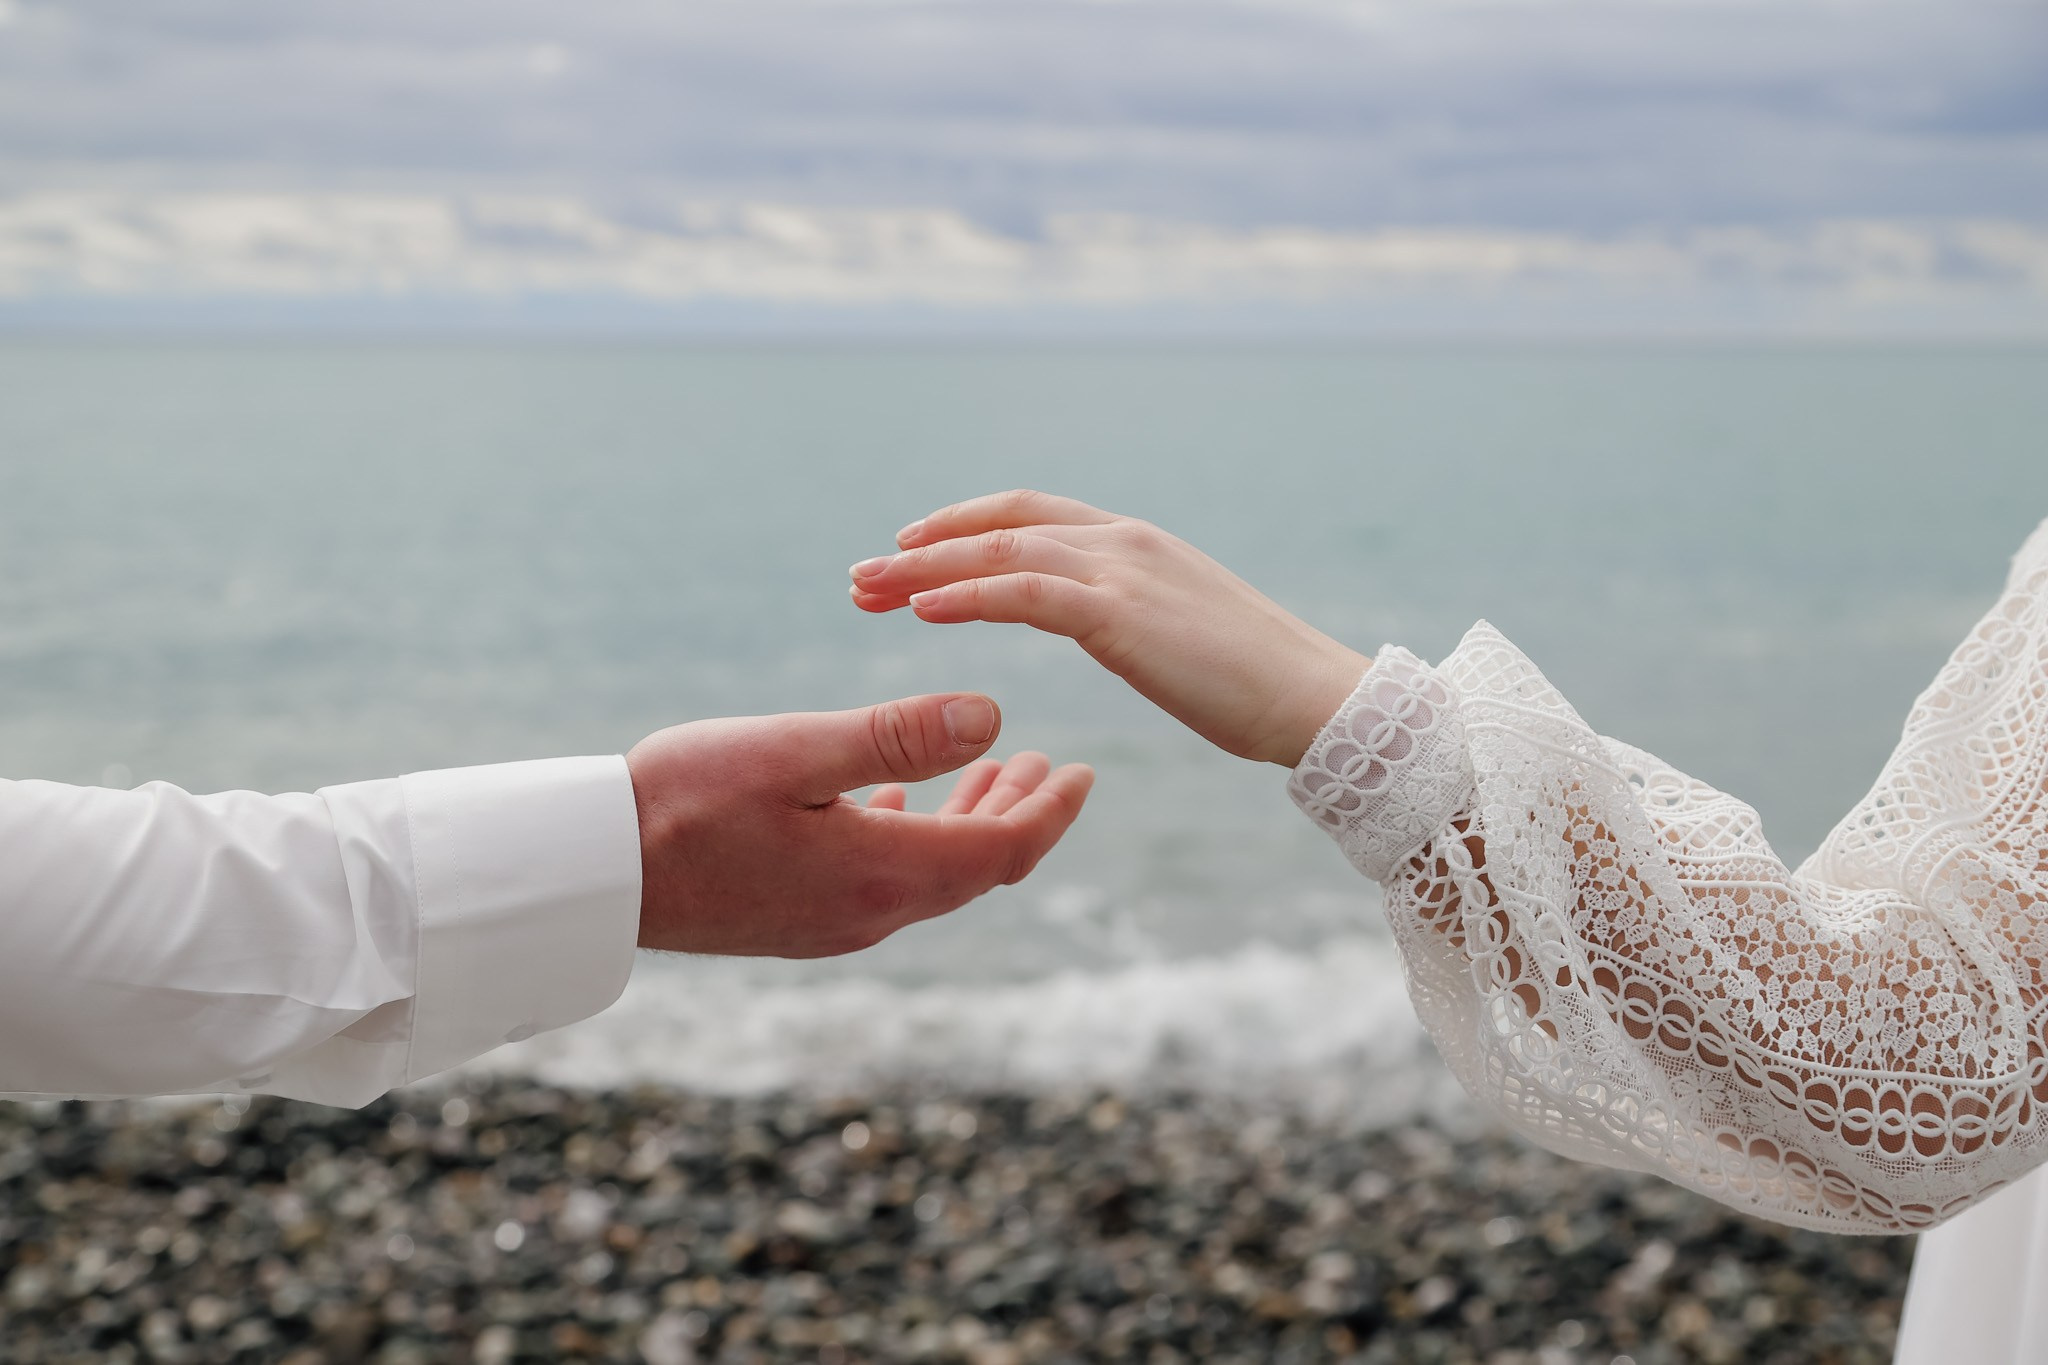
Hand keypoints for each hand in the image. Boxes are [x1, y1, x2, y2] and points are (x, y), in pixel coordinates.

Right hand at [626, 692, 1091, 956]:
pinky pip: (882, 881)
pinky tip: (899, 800)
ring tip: (996, 771)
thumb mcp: (795, 750)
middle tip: (1053, 767)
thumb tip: (993, 715)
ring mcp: (832, 923)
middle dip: (1020, 815)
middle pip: (976, 869)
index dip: (1051, 812)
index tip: (1085, 772)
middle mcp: (869, 912)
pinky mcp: (797, 919)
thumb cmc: (682, 800)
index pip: (1001, 850)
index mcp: (882, 873)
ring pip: (931, 875)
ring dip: (969, 822)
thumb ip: (895, 735)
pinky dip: (913, 836)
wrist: (593, 873)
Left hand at [849, 491, 1369, 766]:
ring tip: (867, 593)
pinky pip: (1023, 593)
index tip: (907, 552)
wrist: (1314, 700)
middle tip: (860, 577)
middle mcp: (1123, 541)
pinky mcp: (1121, 613)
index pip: (1028, 514)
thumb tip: (1104, 627)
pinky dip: (966, 595)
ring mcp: (1123, 570)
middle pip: (999, 526)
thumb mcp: (1177, 634)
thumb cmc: (1253, 685)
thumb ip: (1131, 616)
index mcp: (1135, 542)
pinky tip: (923, 612)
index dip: (961, 525)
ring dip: (924, 572)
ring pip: (999, 552)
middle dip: (922, 549)